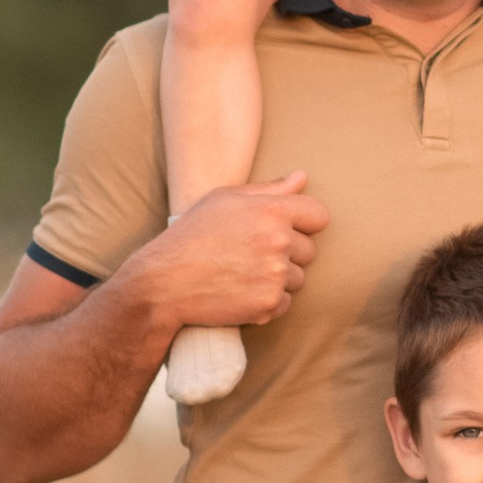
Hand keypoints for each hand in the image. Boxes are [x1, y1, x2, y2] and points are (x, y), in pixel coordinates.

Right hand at [142, 175, 328, 330]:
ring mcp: (275, 275)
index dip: (303, 222)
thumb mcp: (223, 200)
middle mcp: (278, 242)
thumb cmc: (192, 235)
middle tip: (251, 254)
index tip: (284, 229)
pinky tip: (242, 292)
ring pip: (299, 278)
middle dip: (288, 252)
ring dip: (279, 278)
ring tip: (243, 273)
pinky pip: (287, 302)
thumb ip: (268, 189)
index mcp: (271, 210)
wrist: (164, 282)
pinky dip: (269, 301)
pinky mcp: (269, 304)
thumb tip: (302, 178)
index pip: (318, 215)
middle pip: (309, 250)